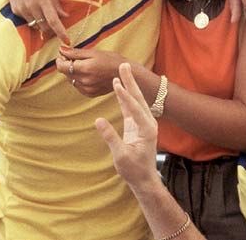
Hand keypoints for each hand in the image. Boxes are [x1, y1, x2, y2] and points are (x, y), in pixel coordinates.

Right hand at [5, 0, 69, 43]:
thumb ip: (57, 4)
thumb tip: (65, 16)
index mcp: (43, 1)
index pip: (54, 21)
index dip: (61, 33)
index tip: (67, 41)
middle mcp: (32, 7)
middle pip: (45, 28)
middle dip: (51, 31)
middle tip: (56, 28)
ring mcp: (23, 9)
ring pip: (35, 26)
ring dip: (41, 24)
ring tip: (42, 14)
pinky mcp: (16, 11)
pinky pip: (27, 20)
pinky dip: (32, 18)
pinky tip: (31, 7)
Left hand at [57, 46, 125, 96]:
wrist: (126, 75)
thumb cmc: (112, 60)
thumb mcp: (94, 53)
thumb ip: (75, 52)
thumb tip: (61, 49)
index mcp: (84, 69)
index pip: (61, 66)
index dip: (60, 59)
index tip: (64, 54)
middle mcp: (84, 81)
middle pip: (65, 73)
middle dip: (67, 64)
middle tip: (76, 57)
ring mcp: (87, 89)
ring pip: (71, 80)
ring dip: (73, 72)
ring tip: (86, 66)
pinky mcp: (90, 94)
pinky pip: (78, 86)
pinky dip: (79, 79)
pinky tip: (90, 74)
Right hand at [95, 63, 157, 187]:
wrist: (144, 179)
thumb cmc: (134, 170)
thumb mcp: (120, 156)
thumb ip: (110, 138)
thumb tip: (97, 120)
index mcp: (147, 129)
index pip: (134, 109)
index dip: (125, 96)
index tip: (116, 83)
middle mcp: (148, 122)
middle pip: (138, 98)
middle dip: (130, 81)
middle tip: (124, 65)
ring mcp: (143, 122)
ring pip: (135, 99)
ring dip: (128, 84)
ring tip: (122, 70)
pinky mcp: (137, 124)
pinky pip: (130, 106)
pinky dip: (125, 96)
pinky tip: (119, 85)